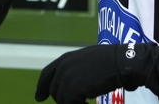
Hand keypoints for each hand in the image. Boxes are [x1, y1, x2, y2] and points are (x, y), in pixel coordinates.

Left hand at [35, 43, 154, 103]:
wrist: (120, 62)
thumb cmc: (110, 60)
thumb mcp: (88, 59)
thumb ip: (76, 67)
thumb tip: (73, 81)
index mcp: (65, 58)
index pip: (47, 74)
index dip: (41, 87)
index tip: (39, 97)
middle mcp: (63, 67)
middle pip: (54, 90)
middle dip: (62, 99)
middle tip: (77, 102)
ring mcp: (66, 79)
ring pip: (61, 99)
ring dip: (72, 103)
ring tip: (87, 102)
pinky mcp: (72, 91)